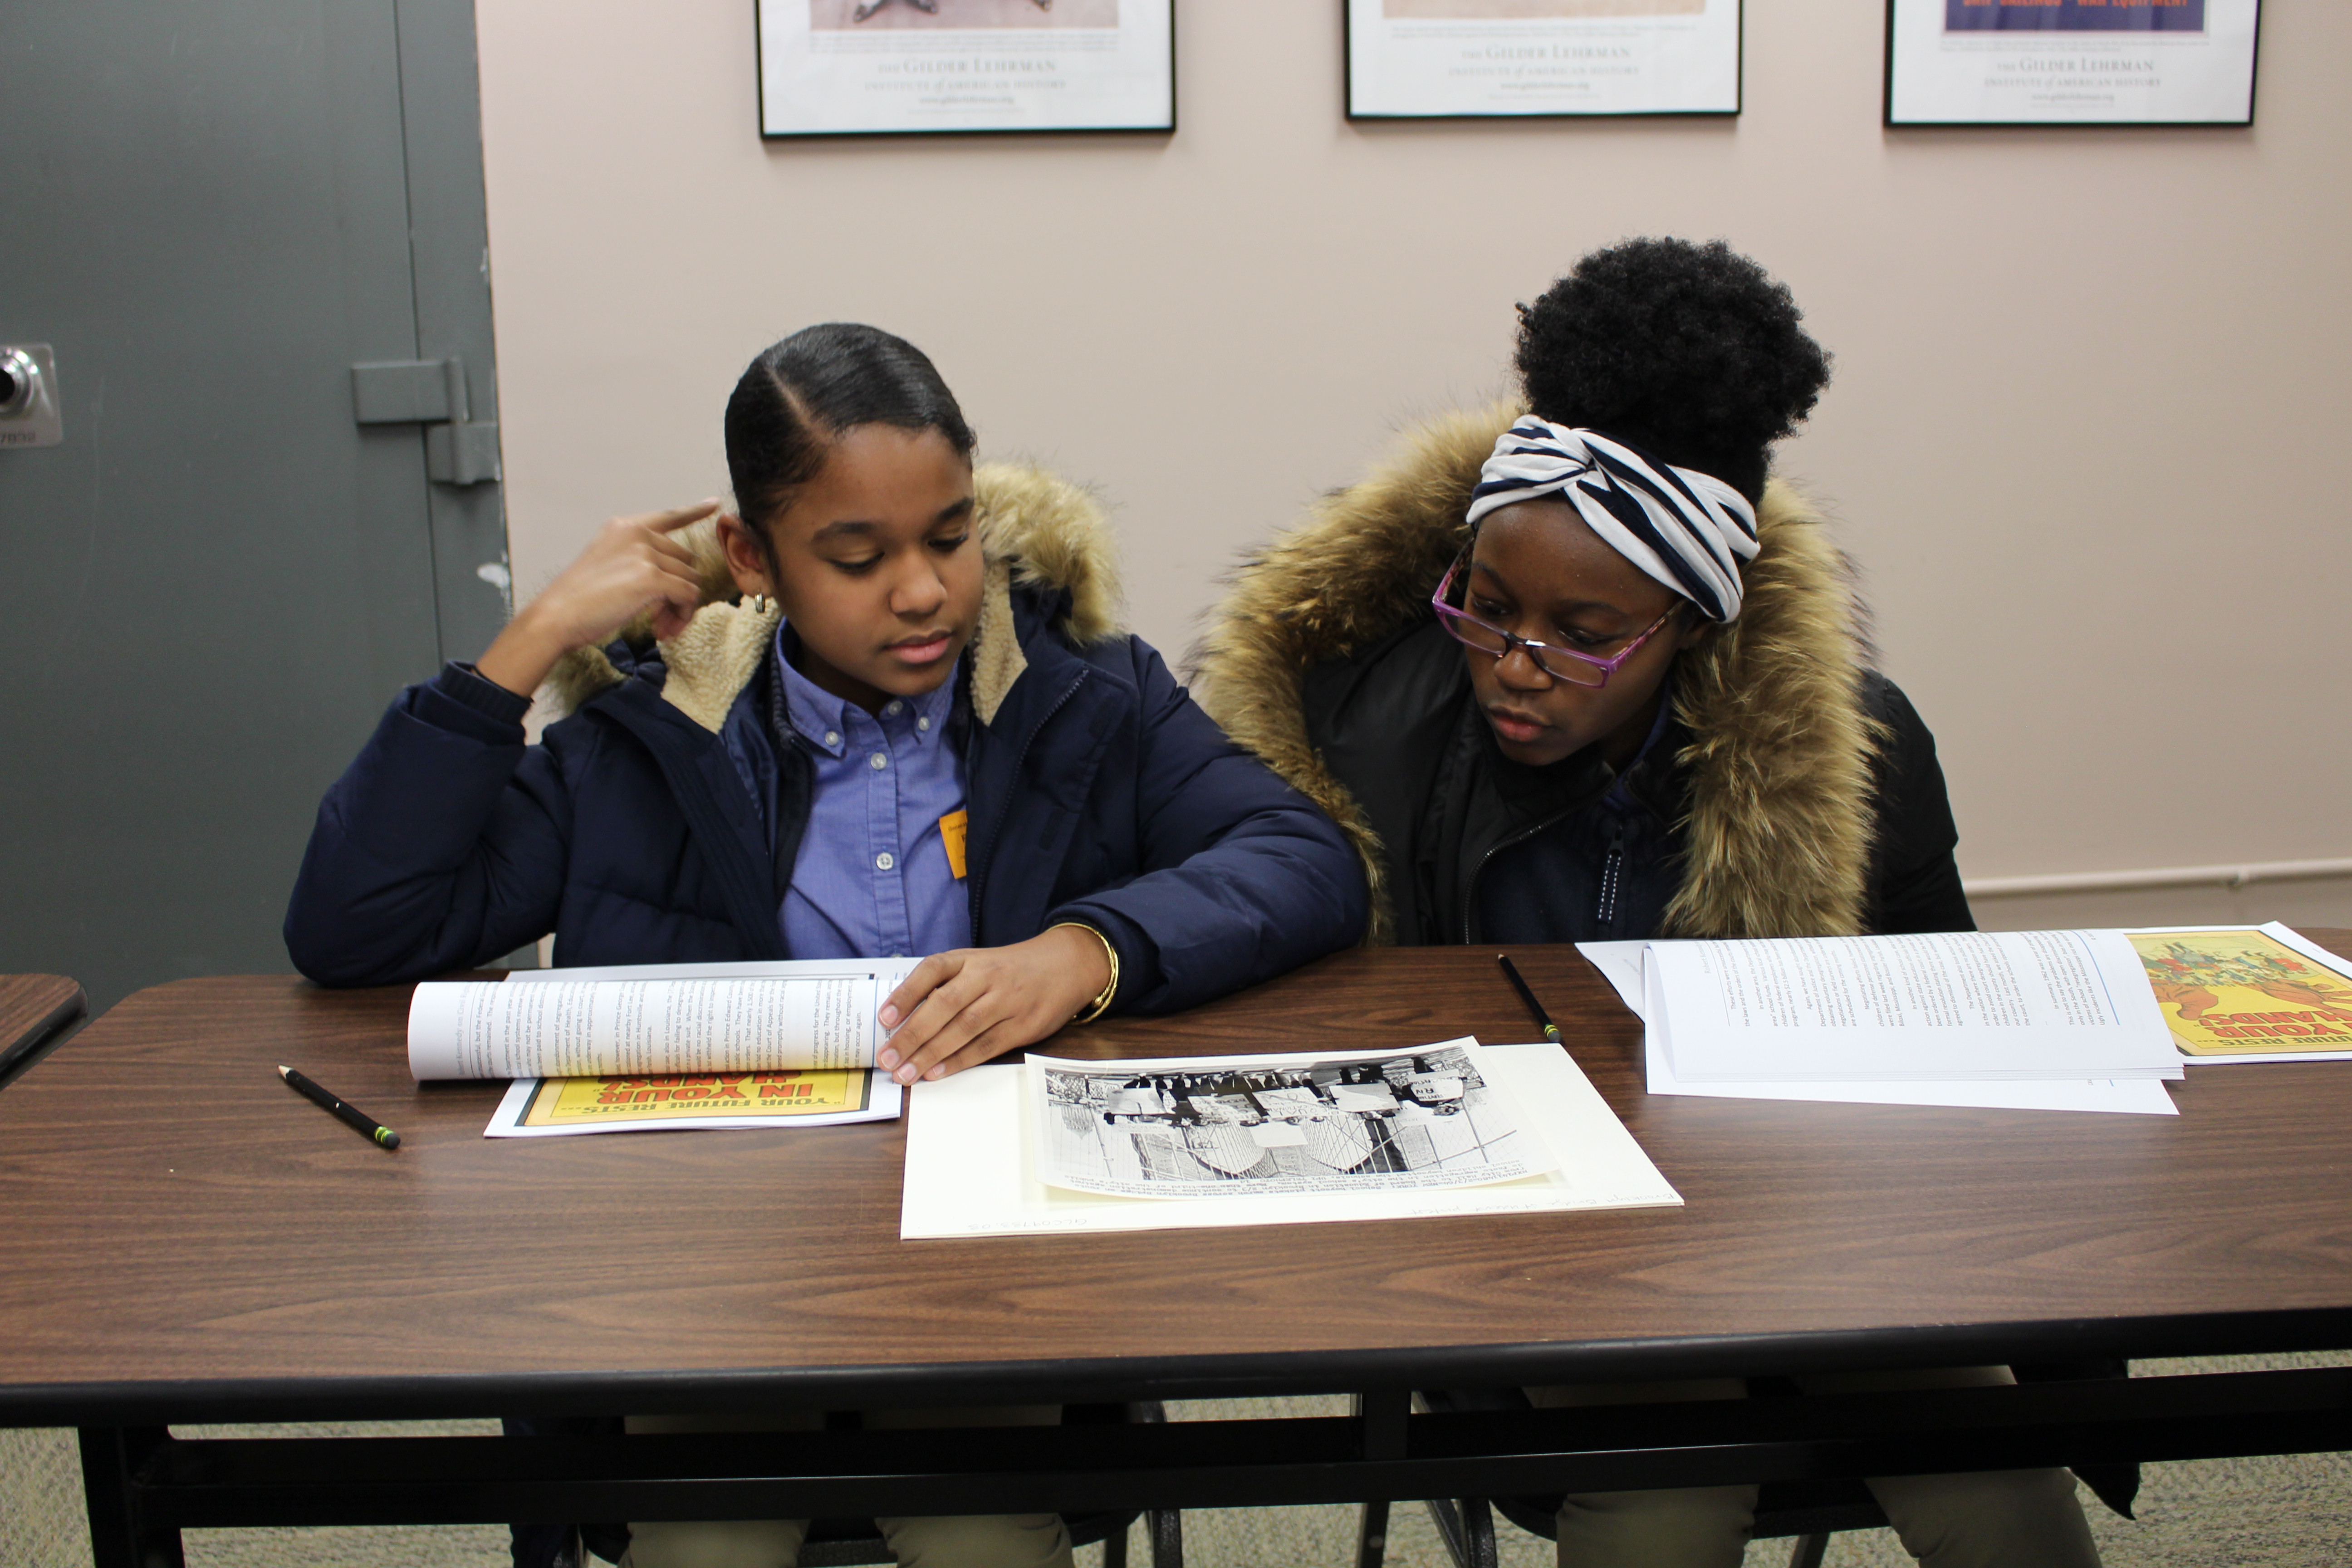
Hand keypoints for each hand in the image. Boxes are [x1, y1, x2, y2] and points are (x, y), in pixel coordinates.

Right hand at [475, 500, 720, 696]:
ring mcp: (645, 554)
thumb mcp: (607, 563)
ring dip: (681, 608)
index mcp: (624, 527)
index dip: (694, 511)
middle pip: (685, 561)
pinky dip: (681, 616)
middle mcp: (637, 534)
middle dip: (679, 590)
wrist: (556, 615)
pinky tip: (662, 629)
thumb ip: (637, 559)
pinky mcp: (652, 578)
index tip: (714, 505)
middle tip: (662, 618)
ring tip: (660, 627)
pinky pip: (688, 596)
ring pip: (690, 581)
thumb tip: (675, 579)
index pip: (668, 516)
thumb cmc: (579, 599)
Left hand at [875, 927, 1112, 1083]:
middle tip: (888, 1058)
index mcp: (970, 959)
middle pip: (945, 1005)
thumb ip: (946, 985)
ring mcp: (1007, 1001)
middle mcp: (987, 977)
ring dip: (932, 1054)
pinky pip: (987, 1046)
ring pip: (964, 1028)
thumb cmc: (1011, 970)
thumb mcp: (978, 964)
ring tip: (906, 1073)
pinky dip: (960, 1061)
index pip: (932, 970)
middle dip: (912, 1034)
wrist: (1066, 965)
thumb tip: (904, 1020)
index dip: (906, 994)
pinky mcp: (1024, 1025)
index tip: (884, 1018)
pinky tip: (938, 1073)